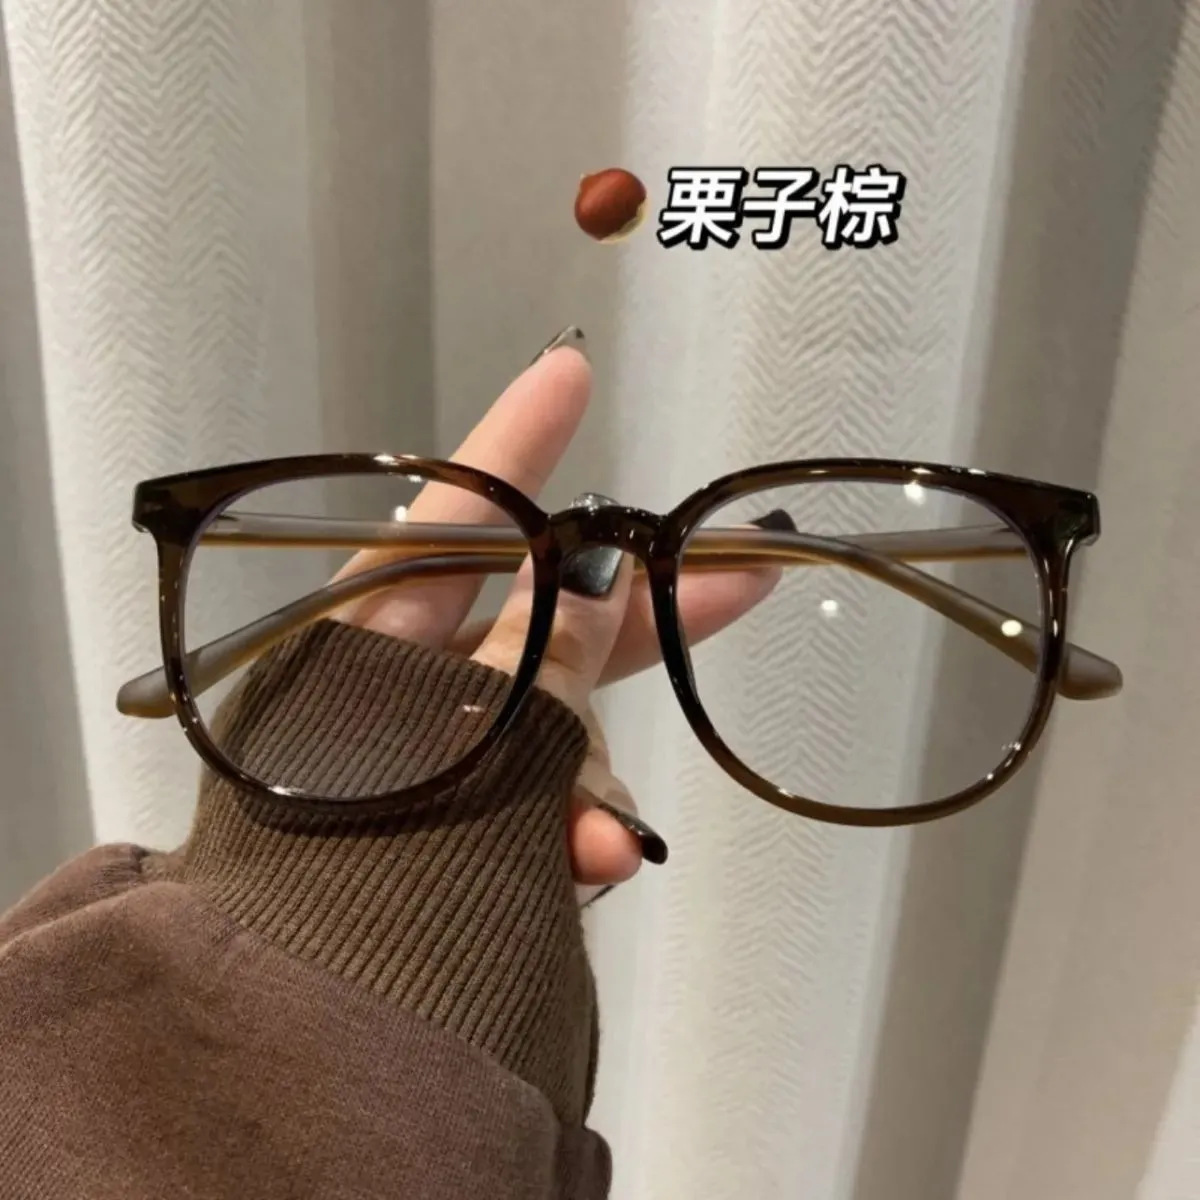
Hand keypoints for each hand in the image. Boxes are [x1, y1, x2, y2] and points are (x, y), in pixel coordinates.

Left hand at [333, 333, 777, 900]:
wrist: (316, 1019)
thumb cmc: (370, 850)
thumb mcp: (472, 729)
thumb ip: (548, 654)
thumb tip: (609, 576)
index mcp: (366, 636)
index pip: (450, 514)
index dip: (513, 442)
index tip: (571, 371)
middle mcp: (402, 684)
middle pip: (537, 622)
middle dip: (638, 613)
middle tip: (742, 572)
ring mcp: (437, 760)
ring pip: (550, 730)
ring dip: (588, 772)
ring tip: (603, 835)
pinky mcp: (463, 828)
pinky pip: (533, 804)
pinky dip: (563, 827)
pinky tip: (595, 862)